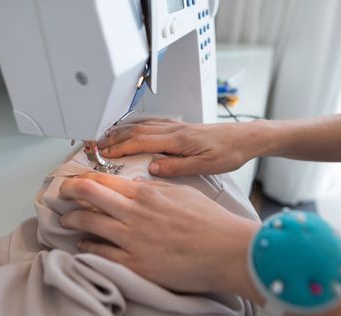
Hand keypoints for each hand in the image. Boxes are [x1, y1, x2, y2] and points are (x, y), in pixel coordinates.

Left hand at [59, 172, 259, 294]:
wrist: (226, 250)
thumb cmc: (210, 221)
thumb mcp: (183, 193)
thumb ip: (156, 188)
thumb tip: (135, 186)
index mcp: (146, 193)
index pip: (103, 180)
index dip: (83, 178)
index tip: (74, 181)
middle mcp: (134, 212)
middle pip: (88, 196)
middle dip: (69, 192)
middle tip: (61, 195)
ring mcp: (131, 239)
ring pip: (88, 224)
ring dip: (72, 221)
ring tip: (66, 221)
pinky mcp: (134, 264)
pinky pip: (99, 254)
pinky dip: (87, 247)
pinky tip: (83, 246)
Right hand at [98, 119, 257, 176]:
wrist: (245, 138)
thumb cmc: (228, 152)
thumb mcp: (204, 166)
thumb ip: (177, 167)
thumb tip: (151, 167)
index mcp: (177, 140)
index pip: (139, 142)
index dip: (118, 148)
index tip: (102, 154)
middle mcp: (174, 130)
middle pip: (135, 131)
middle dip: (113, 138)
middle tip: (95, 146)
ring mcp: (177, 127)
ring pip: (142, 126)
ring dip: (122, 132)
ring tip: (106, 138)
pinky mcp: (181, 127)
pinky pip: (152, 124)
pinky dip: (136, 126)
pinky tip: (133, 130)